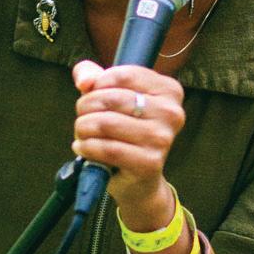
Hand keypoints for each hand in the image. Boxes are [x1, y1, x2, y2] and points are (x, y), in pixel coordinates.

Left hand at [71, 60, 185, 214]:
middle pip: (112, 99)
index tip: (91, 94)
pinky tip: (83, 147)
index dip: (98, 84)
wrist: (139, 178)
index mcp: (169, 90)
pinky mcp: (150, 163)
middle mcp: (171, 113)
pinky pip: (107, 149)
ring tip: (82, 132)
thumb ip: (92, 76)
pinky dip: (87, 147)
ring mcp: (162, 139)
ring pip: (106, 124)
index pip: (123, 75)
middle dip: (85, 107)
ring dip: (83, 128)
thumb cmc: (124, 129)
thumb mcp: (110, 96)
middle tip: (82, 117)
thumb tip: (84, 81)